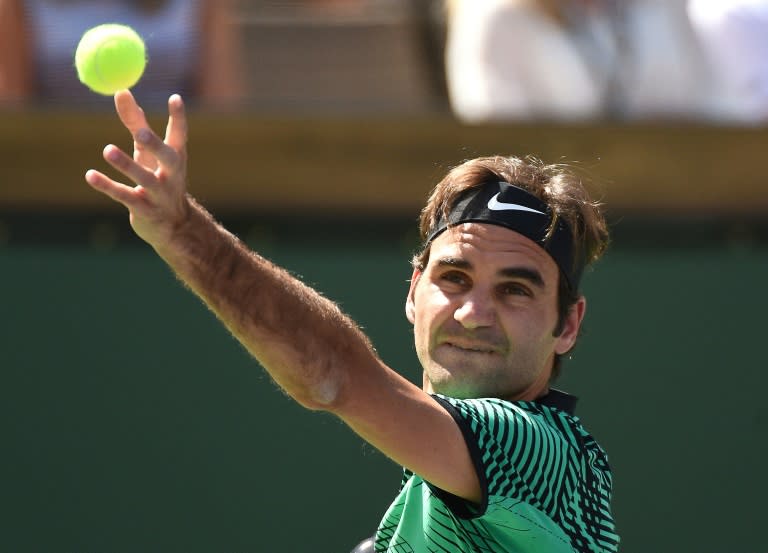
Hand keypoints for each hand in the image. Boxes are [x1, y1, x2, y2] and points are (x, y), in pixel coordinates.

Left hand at [85, 90, 189, 247]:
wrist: (173, 225)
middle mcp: (172, 175)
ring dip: (127, 165)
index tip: (175, 98)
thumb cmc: (159, 180)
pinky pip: (124, 196)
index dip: (179, 118)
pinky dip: (107, 185)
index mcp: (176, 158)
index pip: (180, 135)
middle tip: (139, 132)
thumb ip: (136, 123)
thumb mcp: (149, 153)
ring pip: (144, 179)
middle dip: (155, 145)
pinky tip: (91, 175)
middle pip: (167, 158)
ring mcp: (159, 194)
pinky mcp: (144, 210)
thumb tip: (121, 91)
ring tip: (108, 150)